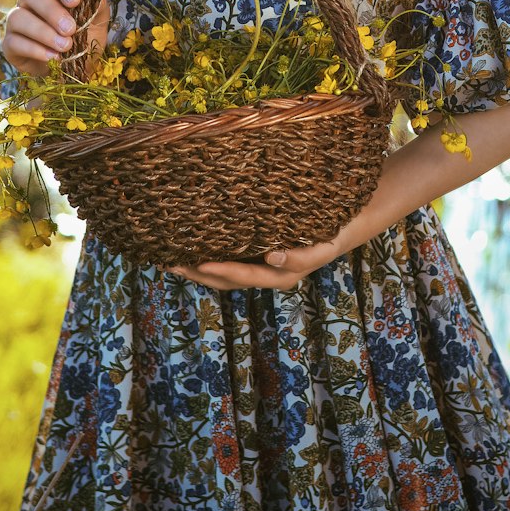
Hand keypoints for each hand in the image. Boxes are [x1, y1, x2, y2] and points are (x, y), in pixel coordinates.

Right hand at [2, 0, 108, 75]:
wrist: (74, 68)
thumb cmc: (83, 38)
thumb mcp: (96, 22)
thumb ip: (97, 7)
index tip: (76, 1)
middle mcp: (29, 1)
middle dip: (51, 10)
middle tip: (70, 29)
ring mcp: (16, 22)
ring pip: (18, 17)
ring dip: (43, 32)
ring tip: (64, 46)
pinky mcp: (9, 45)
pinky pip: (14, 42)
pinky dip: (35, 50)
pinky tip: (53, 57)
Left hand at [167, 216, 366, 290]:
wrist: (341, 230)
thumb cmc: (330, 236)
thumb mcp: (322, 247)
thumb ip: (299, 256)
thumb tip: (271, 257)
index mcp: (279, 276)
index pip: (243, 275)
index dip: (220, 270)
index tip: (198, 262)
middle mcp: (265, 275)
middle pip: (225, 280)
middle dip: (197, 274)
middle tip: (169, 264)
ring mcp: (259, 268)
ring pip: (222, 274)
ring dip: (196, 269)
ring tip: (170, 260)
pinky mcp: (256, 257)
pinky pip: (229, 262)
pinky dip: (208, 259)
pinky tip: (192, 249)